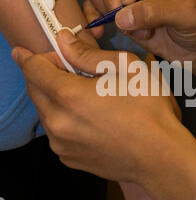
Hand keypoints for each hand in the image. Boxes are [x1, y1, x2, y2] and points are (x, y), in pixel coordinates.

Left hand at [12, 32, 195, 199]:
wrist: (161, 157)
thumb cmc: (150, 110)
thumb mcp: (127, 69)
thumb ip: (87, 54)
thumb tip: (63, 41)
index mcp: (69, 96)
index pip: (33, 70)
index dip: (32, 57)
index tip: (31, 52)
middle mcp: (58, 123)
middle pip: (35, 91)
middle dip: (46, 76)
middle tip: (71, 71)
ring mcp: (61, 145)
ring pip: (45, 112)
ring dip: (56, 99)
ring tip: (85, 97)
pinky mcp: (69, 158)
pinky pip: (57, 132)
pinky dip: (65, 120)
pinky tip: (90, 119)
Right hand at [85, 0, 195, 64]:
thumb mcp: (190, 15)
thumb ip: (157, 12)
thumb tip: (121, 17)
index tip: (131, 0)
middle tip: (125, 20)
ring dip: (113, 15)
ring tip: (139, 32)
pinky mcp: (122, 9)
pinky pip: (96, 7)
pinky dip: (96, 20)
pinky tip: (100, 33)